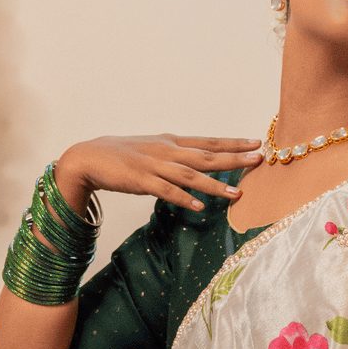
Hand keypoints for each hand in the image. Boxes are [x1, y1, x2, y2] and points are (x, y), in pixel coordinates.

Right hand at [55, 135, 262, 215]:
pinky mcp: (140, 180)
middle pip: (206, 155)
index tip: (256, 142)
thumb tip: (199, 162)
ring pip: (189, 175)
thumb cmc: (123, 157)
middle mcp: (166, 151)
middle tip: (259, 158)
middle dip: (234, 158)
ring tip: (237, 193)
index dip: (233, 143)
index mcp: (171, 143)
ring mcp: (153, 165)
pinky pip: (165, 191)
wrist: (88, 157)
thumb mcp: (154, 150)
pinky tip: (199, 206)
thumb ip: (176, 156)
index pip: (208, 142)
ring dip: (214, 184)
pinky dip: (182, 198)